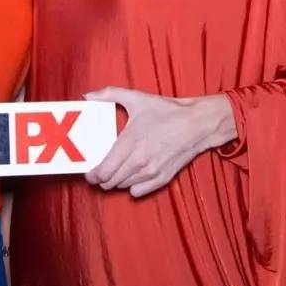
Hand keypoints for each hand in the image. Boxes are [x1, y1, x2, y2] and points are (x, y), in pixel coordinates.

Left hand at [83, 88, 234, 197]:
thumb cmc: (167, 111)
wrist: (197, 123)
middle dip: (101, 178)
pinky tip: (132, 175)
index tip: (89, 171)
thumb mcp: (137, 98)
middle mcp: (139, 161)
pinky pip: (138, 191)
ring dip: (115, 181)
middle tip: (99, 169)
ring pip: (122, 187)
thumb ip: (109, 94)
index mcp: (130, 142)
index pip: (103, 171)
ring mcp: (151, 172)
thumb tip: (88, 95)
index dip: (92, 175)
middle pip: (110, 182)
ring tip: (115, 170)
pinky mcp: (162, 178)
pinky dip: (132, 186)